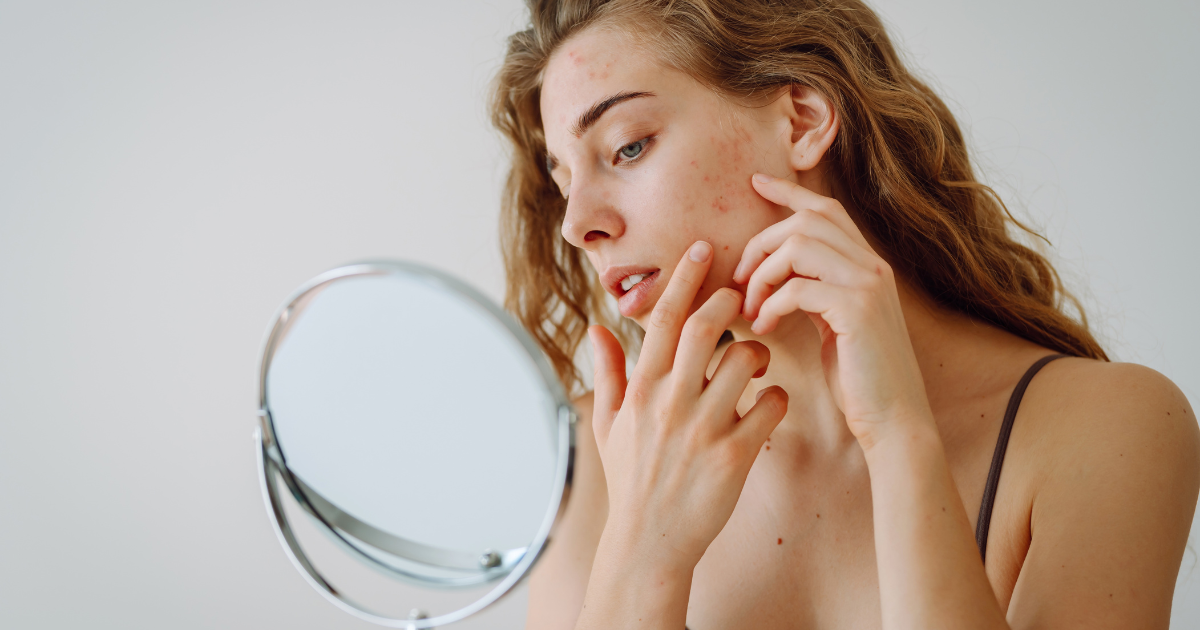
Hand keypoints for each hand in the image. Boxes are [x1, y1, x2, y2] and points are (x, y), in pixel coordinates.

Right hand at [589, 241, 788, 571]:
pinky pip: (771, 408)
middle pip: (707, 327)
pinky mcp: (735, 456)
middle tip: (743, 292)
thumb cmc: (631, 481)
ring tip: (756, 361)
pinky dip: (778, 397)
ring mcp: (704, 429)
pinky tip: (770, 404)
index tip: (702, 248)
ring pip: (745, 362)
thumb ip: (608, 372)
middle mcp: (671, 403)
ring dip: (758, 351)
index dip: (686, 278)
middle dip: (730, 300)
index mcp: (642, 390)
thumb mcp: (608, 425)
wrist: (650, 543)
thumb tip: (599, 328)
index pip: (665, 319)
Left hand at [734, 173, 931, 447]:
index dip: (789, 191)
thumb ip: (812, 291)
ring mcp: (869, 284)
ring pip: (799, 246)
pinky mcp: (857, 310)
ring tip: (751, 308)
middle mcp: (873, 265)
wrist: (894, 420)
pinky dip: (770, 304)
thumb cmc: (857, 379)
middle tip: (739, 281)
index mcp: (867, 265)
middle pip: (806, 220)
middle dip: (761, 243)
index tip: (755, 183)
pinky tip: (763, 327)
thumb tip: (771, 274)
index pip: (826, 209)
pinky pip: (798, 286)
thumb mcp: (832, 324)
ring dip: (762, 274)